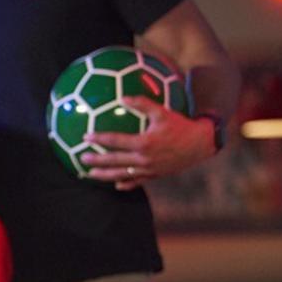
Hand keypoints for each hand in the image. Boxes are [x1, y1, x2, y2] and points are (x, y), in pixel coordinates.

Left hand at [80, 96, 217, 189]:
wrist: (201, 144)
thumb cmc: (181, 125)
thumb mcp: (163, 111)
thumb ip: (142, 104)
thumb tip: (123, 97)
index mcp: (144, 143)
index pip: (116, 141)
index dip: (99, 139)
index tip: (85, 137)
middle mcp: (144, 159)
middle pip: (114, 161)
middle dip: (96, 160)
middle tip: (81, 158)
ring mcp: (149, 170)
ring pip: (122, 175)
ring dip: (104, 175)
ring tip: (89, 174)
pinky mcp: (155, 176)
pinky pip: (137, 182)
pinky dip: (125, 184)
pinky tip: (115, 184)